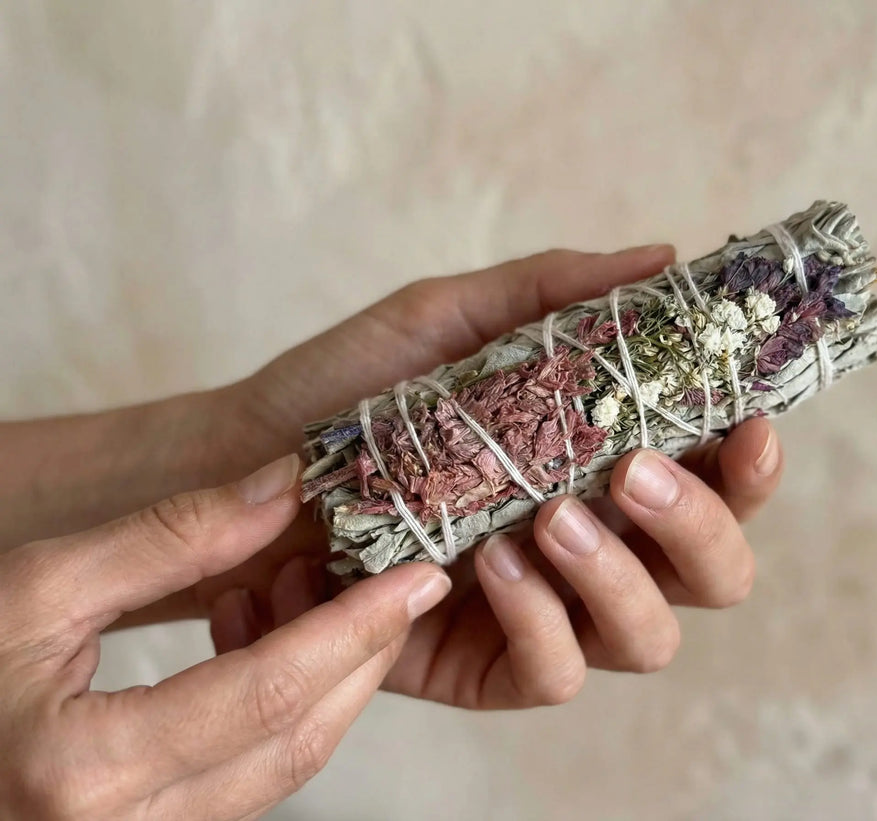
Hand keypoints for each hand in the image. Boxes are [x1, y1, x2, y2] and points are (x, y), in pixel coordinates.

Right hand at [0, 456, 450, 819]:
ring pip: (283, 767)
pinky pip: (247, 775)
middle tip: (406, 580)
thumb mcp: (38, 585)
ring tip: (324, 589)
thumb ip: (167, 538)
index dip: (355, 629)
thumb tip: (284, 487)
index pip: (268, 694)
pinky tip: (261, 634)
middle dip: (365, 655)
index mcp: (88, 771)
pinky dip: (281, 707)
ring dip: (329, 679)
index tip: (420, 577)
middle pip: (297, 742)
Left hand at [203, 247, 782, 707]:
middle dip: (700, 526)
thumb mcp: (451, 321)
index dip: (752, 464)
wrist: (251, 462)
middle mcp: (596, 545)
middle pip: (714, 571)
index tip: (749, 421)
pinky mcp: (488, 665)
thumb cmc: (357, 393)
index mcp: (604, 467)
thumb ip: (554, 294)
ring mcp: (548, 611)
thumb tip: (660, 259)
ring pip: (651, 635)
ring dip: (620, 577)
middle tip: (634, 472)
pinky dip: (541, 622)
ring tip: (550, 516)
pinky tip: (489, 563)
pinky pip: (557, 674)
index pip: (717, 479)